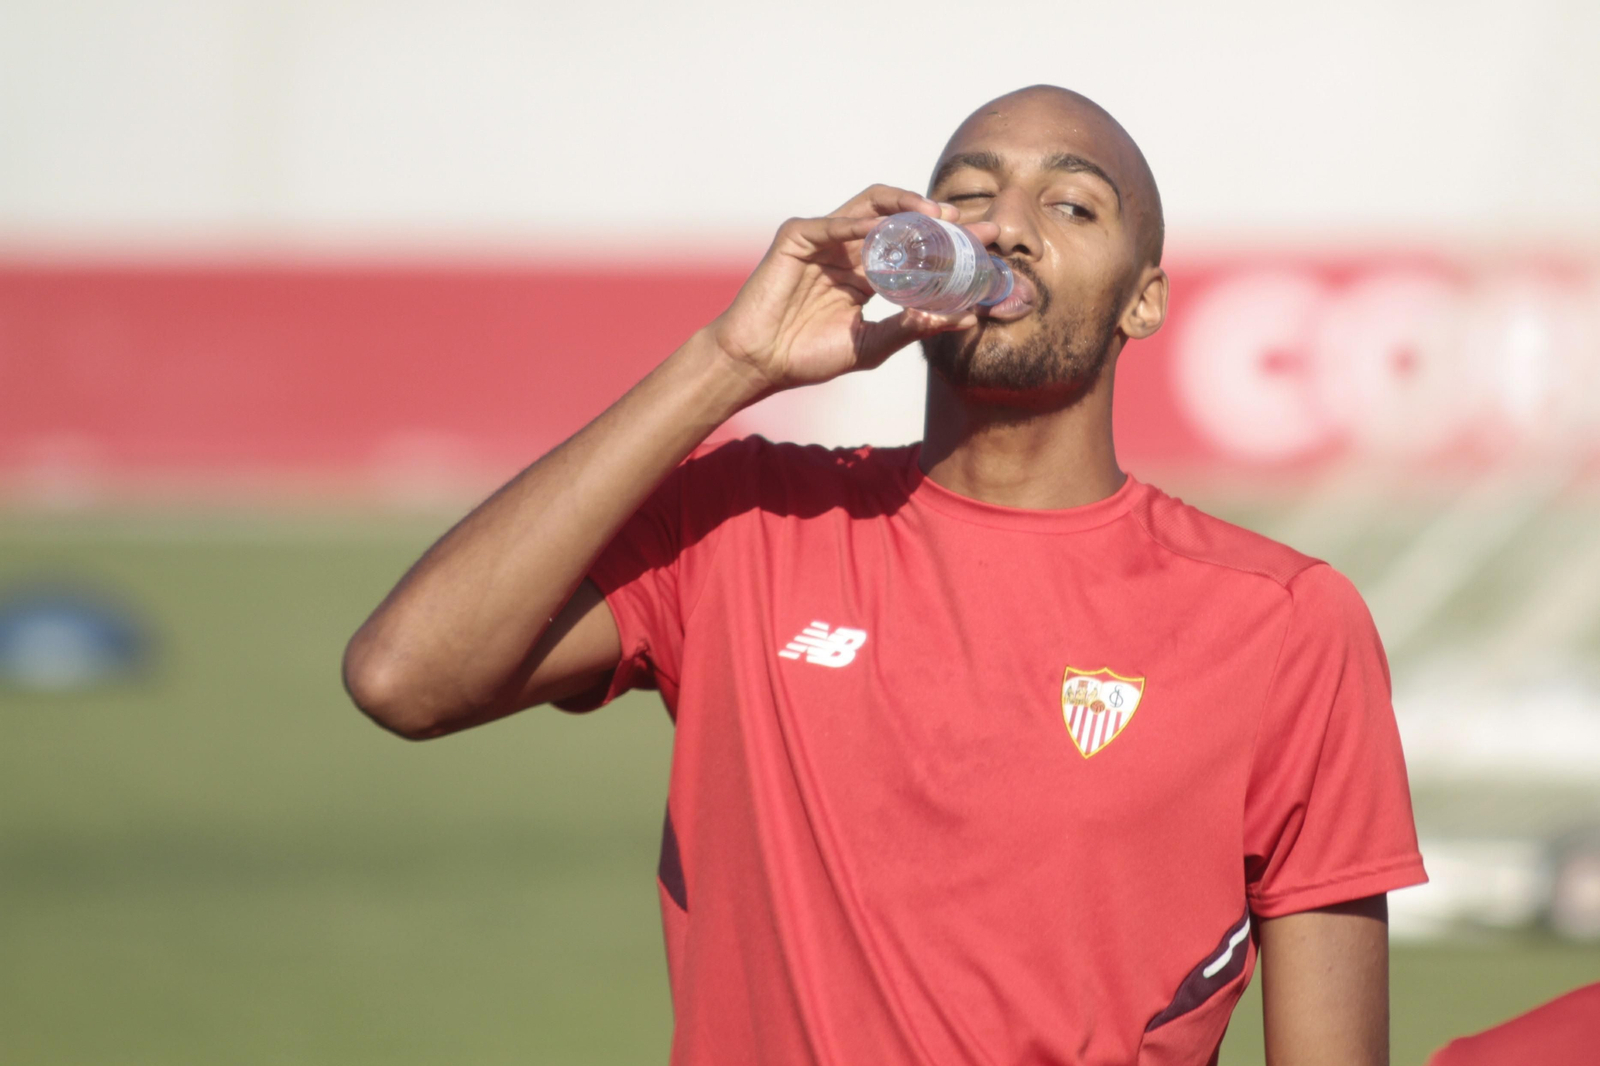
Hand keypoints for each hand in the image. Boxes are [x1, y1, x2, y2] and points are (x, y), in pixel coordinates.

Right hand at [704, 185, 999, 394]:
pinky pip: (832, 223)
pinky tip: (884, 229)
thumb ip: (915, 328)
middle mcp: (850, 249)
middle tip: (973, 225)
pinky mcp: (796, 237)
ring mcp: (824, 239)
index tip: (988, 248)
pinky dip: (858, 223)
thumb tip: (966, 318)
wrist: (759, 364)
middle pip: (902, 221)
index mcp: (869, 273)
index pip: (918, 250)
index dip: (952, 246)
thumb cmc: (808, 356)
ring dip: (906, 206)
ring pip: (871, 206)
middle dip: (939, 219)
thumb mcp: (874, 346)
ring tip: (937, 216)